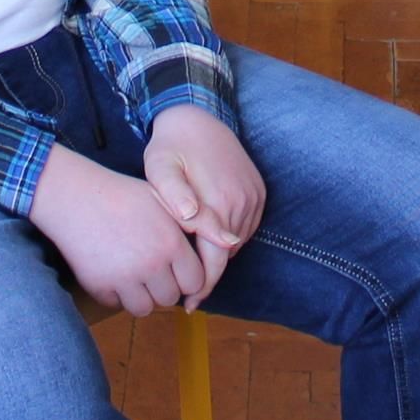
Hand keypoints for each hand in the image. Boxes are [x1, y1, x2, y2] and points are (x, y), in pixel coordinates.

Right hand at [27, 147, 209, 316]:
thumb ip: (201, 222)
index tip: (173, 262)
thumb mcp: (166, 201)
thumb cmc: (124, 196)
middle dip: (165, 285)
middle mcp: (151, 265)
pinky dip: (117, 295)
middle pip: (171, 298)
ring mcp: (125, 279)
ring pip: (146, 308)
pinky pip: (118, 305)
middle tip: (151, 264)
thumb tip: (233, 242)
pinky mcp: (100, 287)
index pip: (194, 281)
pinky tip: (114, 271)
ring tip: (134, 270)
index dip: (185, 273)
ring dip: (142, 295)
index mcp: (171, 244)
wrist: (75, 197)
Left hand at [143, 104, 266, 289]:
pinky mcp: (258, 191)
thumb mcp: (161, 168)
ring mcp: (253, 197)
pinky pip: (245, 226)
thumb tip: (192, 218)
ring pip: (236, 243)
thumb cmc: (172, 147)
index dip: (201, 286)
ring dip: (219, 256)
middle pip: (227, 256)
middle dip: (209, 278)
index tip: (187, 305)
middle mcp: (241, 203)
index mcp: (217, 202)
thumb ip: (175, 196)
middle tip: (189, 297)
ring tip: (195, 268)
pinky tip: (209, 240)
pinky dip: (229, 238)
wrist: (199, 115)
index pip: (214, 260)